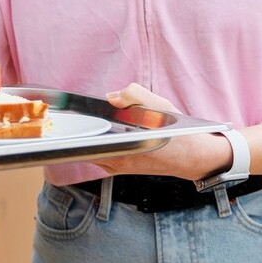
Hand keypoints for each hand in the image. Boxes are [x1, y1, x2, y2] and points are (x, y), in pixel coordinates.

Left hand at [90, 84, 231, 179]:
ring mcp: (117, 166)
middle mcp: (118, 161)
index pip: (87, 140)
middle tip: (81, 114)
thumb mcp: (160, 105)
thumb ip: (134, 94)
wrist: (193, 157)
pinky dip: (101, 140)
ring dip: (92, 134)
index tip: (69, 116)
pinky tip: (109, 129)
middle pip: (86, 144)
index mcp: (124, 148)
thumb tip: (111, 96)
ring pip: (92, 149)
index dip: (77, 127)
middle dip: (84, 128)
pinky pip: (100, 153)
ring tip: (95, 119)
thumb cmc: (178, 132)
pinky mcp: (120, 168)